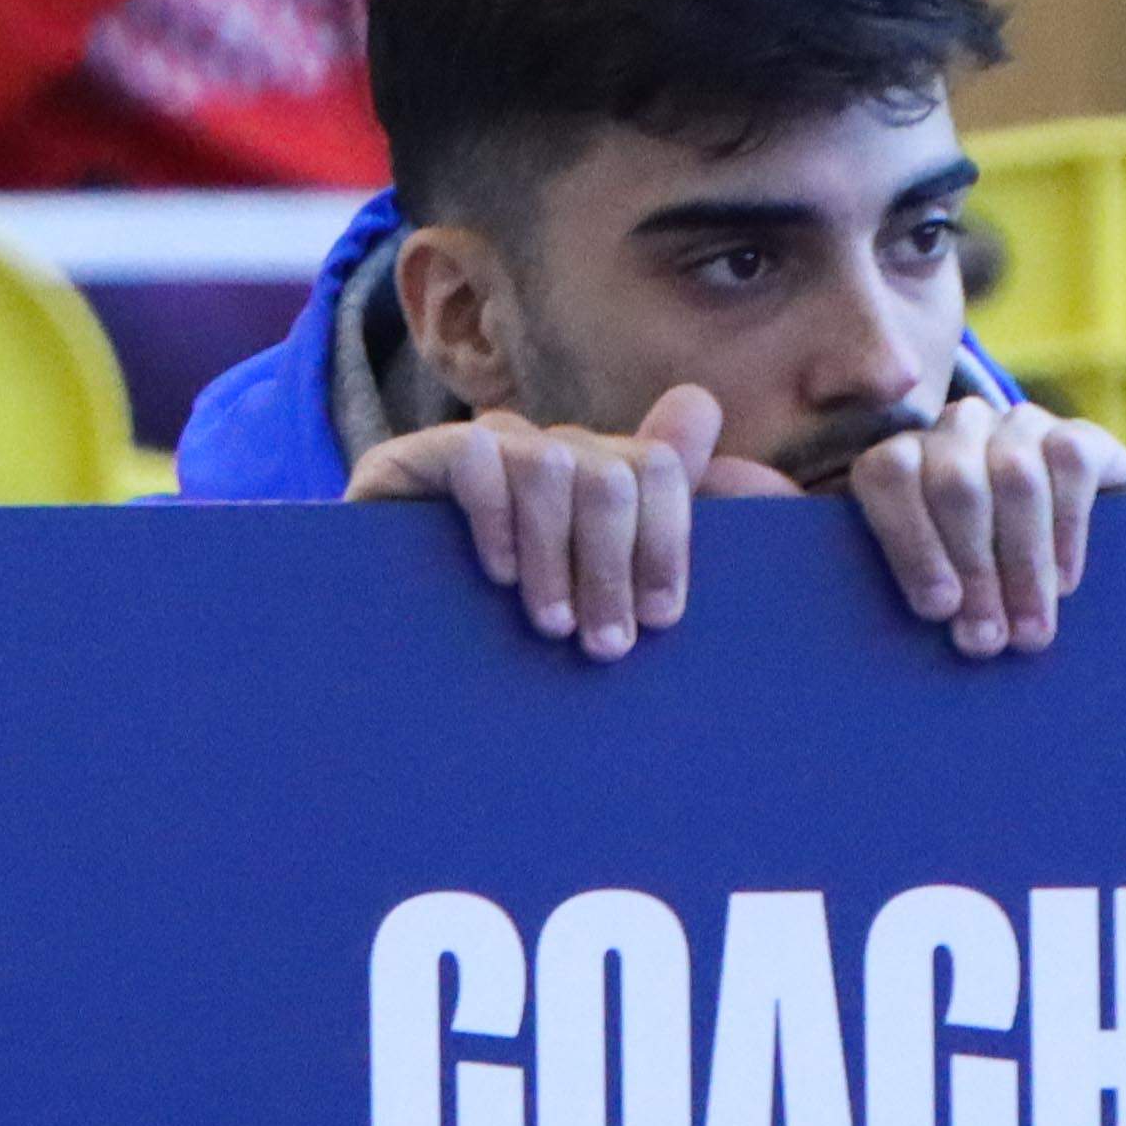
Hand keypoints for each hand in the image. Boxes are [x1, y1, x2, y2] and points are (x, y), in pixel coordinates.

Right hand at [345, 383, 801, 659]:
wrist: (387, 677)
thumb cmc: (511, 648)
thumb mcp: (603, 605)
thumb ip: (670, 526)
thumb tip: (738, 448)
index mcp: (597, 481)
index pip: (657, 465)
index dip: (671, 536)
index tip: (663, 619)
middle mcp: (544, 457)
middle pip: (613, 469)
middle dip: (618, 562)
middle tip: (606, 645)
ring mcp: (479, 454)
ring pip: (552, 463)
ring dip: (558, 554)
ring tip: (548, 625)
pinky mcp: (413, 460)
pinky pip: (475, 455)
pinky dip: (496, 517)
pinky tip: (496, 576)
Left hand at [847, 393, 1125, 658]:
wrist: (1075, 546)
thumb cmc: (985, 578)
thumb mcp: (944, 582)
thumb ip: (930, 593)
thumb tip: (942, 626)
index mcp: (908, 456)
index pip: (889, 475)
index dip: (911, 542)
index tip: (938, 609)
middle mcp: (959, 428)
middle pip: (957, 484)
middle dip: (975, 571)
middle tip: (988, 639)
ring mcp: (1021, 425)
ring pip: (1016, 477)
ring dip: (1023, 564)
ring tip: (1029, 630)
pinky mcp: (1081, 432)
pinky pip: (1071, 465)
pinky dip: (1067, 532)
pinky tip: (1064, 583)